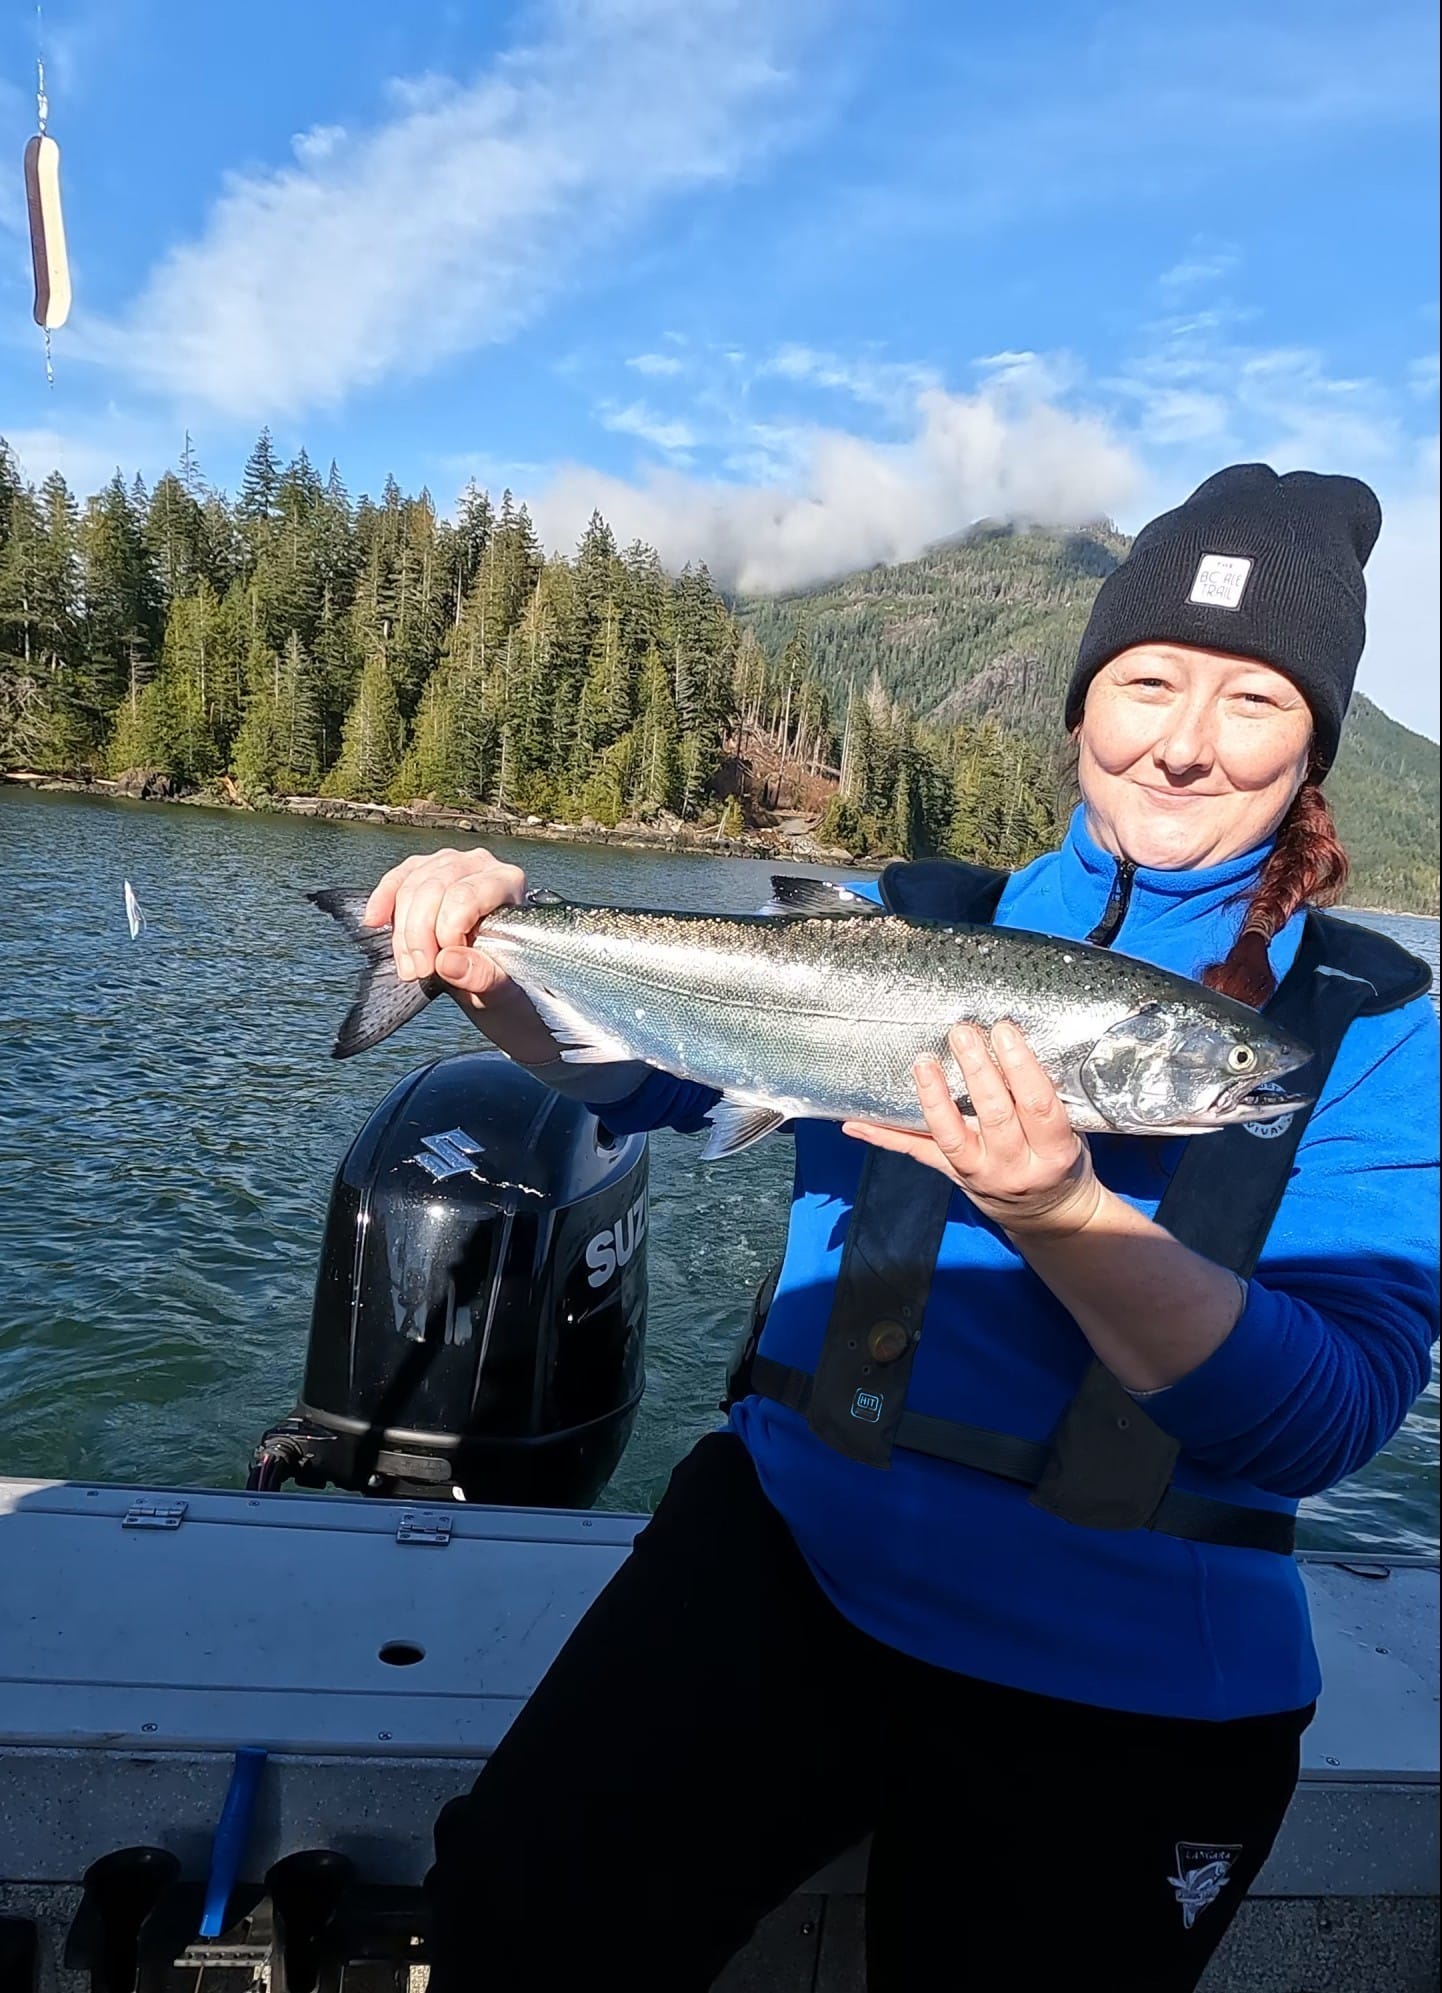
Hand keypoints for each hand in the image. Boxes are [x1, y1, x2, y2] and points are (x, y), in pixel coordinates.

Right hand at [362, 847, 558, 1062]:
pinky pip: (398, 878)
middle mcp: (481, 864)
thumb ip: (482, 975)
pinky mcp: (426, 870)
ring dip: (401, 930)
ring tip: (408, 967)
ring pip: (411, 885)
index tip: (439, 966)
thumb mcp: (501, 987)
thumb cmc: (504, 978)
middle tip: (418, 972)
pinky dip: (383, 900)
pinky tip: (374, 921)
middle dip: (418, 934)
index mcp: (508, 882)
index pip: (465, 896)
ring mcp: (452, 863)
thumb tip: (448, 961)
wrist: (494, 978)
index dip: (445, 931)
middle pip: (434, 888)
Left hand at [843, 1021, 1102, 1238]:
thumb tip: (1015, 1044)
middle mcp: (1014, 1166)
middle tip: (962, 1033)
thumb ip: (1047, 1099)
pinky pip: (916, 1153)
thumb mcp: (1071, 1134)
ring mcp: (978, 1174)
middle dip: (977, 1071)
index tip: (1005, 1031)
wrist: (1048, 1217)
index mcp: (1053, 1152)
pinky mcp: (952, 1175)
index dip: (1021, 1067)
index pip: (1038, 1105)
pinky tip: (854, 1123)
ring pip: (951, 1136)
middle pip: (994, 1116)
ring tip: (923, 1062)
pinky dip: (884, 1138)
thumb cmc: (1061, 1162)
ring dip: (933, 1097)